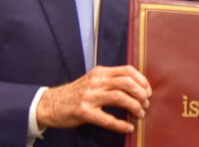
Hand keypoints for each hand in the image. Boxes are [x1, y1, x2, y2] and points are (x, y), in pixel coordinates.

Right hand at [36, 65, 151, 132]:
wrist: (50, 104)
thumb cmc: (76, 94)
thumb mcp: (93, 80)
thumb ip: (110, 81)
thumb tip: (136, 88)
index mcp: (100, 72)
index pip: (127, 70)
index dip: (142, 80)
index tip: (148, 91)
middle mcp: (95, 82)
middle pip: (126, 82)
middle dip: (141, 94)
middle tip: (146, 104)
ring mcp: (89, 97)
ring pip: (119, 98)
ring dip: (134, 107)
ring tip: (140, 114)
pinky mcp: (83, 112)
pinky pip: (107, 119)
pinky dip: (121, 124)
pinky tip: (128, 128)